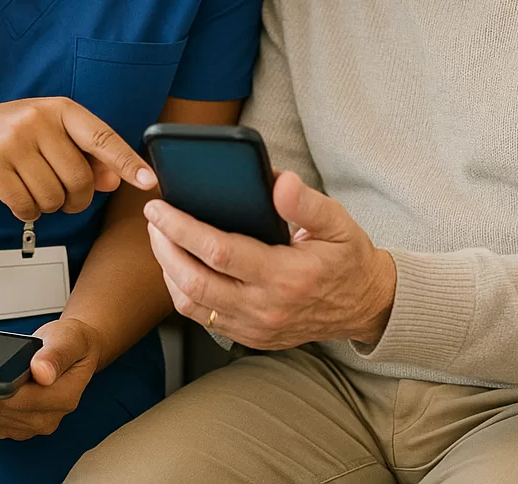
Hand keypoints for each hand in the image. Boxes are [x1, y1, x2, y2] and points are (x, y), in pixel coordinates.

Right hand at [0, 97, 156, 220]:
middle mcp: (39, 120)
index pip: (103, 138)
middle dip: (77, 199)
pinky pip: (27, 207)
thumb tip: (116, 181)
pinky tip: (19, 196)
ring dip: (50, 206)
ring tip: (36, 188)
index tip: (149, 181)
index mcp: (62, 109)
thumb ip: (89, 157)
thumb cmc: (22, 136)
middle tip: (66, 197)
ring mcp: (13, 142)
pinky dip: (28, 212)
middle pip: (79, 180)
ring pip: (53, 198)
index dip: (127, 162)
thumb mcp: (56, 136)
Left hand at [144, 171, 396, 349]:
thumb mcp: (338, 222)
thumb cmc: (348, 257)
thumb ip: (306, 202)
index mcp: (285, 275)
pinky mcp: (251, 336)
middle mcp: (265, 307)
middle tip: (153, 219)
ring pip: (192, 305)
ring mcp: (255, 327)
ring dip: (167, 271)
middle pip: (194, 282)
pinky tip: (180, 265)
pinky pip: (203, 319)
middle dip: (164, 248)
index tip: (159, 207)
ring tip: (161, 239)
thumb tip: (278, 180)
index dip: (182, 228)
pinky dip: (182, 292)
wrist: (365, 306)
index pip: (219, 251)